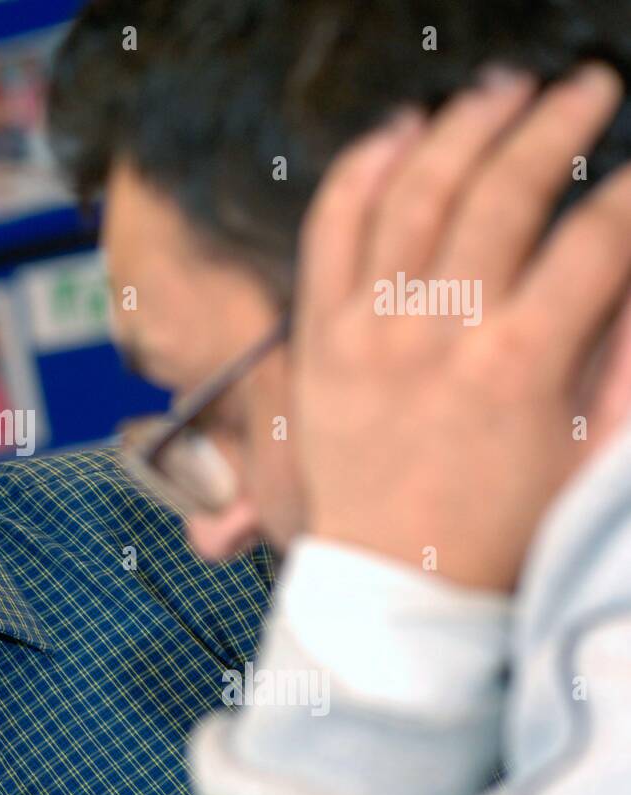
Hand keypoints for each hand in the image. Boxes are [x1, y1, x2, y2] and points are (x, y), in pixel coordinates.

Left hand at [293, 62, 630, 590]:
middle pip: (504, 193)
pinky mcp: (317, 337)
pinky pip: (330, 232)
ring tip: (504, 90)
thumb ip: (622, 362)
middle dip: (558, 125)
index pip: (595, 240)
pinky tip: (397, 131)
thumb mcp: (589, 455)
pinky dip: (359, 171)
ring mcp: (366, 329)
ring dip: (464, 128)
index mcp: (516, 365)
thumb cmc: (498, 531)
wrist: (395, 584)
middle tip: (590, 87)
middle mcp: (435, 334)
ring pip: (415, 193)